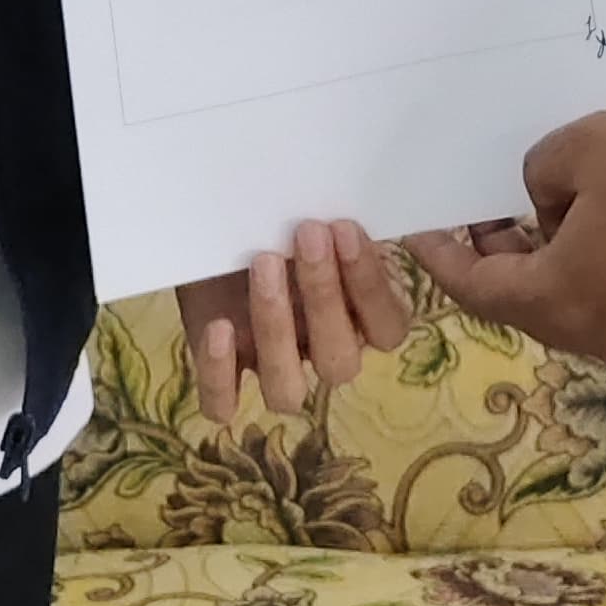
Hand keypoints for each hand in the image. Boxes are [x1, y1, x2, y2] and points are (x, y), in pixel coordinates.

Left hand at [179, 221, 410, 421]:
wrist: (224, 224)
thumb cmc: (287, 217)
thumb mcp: (317, 212)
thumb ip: (343, 222)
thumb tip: (359, 200)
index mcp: (362, 318)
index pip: (387, 327)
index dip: (371, 285)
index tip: (345, 228)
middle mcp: (323, 351)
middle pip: (340, 362)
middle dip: (324, 296)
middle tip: (307, 233)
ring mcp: (274, 368)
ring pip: (287, 390)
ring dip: (276, 331)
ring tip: (263, 263)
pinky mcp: (225, 375)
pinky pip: (223, 405)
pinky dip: (219, 374)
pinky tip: (218, 326)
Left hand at [412, 100, 605, 366]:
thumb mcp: (582, 148)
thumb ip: (538, 176)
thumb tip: (544, 205)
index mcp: (556, 301)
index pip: (476, 290)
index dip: (444, 256)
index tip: (422, 228)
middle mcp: (592, 336)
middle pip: (525, 300)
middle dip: (500, 253)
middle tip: (488, 205)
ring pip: (573, 298)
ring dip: (551, 256)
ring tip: (549, 201)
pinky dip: (593, 263)